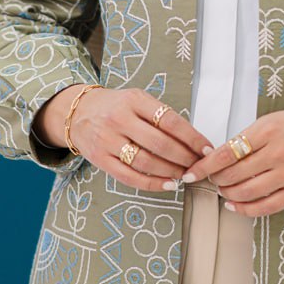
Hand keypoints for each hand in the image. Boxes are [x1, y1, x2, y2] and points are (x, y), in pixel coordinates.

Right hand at [68, 88, 213, 192]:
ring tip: (185, 175)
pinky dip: (152, 183)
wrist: (77, 112)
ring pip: (146, 162)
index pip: (170, 120)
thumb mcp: (137, 99)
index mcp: (134, 100)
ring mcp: (107, 140)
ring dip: (171, 171)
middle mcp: (119, 119)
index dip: (192, 137)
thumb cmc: (115, 107)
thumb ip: (160, 115)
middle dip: (184, 158)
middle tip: (198, 165)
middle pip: (160, 143)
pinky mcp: (99, 159)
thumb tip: (193, 140)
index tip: (206, 149)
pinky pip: (129, 176)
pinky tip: (168, 184)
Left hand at [180, 104, 283, 215]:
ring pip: (245, 193)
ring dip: (227, 194)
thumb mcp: (274, 120)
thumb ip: (248, 137)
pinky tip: (234, 205)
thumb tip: (221, 157)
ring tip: (223, 189)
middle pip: (232, 175)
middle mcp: (277, 153)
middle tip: (211, 178)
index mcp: (268, 130)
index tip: (191, 172)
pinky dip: (245, 209)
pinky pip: (266, 207)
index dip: (204, 166)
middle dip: (215, 180)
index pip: (225, 153)